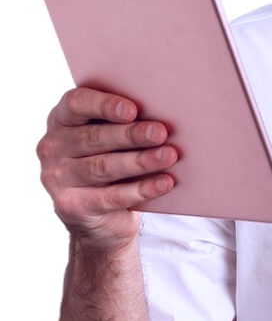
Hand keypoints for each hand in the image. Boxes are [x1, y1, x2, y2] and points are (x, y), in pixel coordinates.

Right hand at [36, 87, 177, 252]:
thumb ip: (125, 121)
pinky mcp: (72, 206)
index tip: (132, 109)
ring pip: (104, 167)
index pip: (76, 104)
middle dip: (130, 135)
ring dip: (140, 161)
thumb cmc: (111, 159)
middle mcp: (53, 146)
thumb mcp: (111, 138)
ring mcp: (58, 178)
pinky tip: (165, 182)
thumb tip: (163, 112)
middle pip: (95, 137)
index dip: (104, 105)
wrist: (97, 216)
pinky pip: (111, 196)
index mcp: (62, 119)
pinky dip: (141, 189)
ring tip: (169, 156)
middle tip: (160, 132)